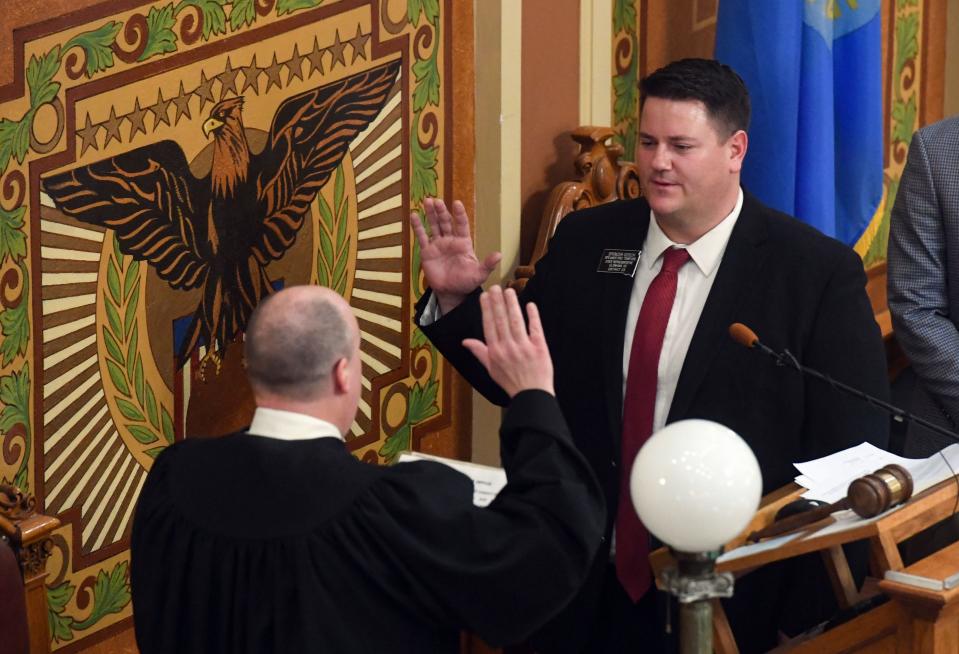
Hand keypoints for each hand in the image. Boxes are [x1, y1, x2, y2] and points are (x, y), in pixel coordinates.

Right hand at [411, 198, 501, 313]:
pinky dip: (417, 226)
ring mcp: (438, 244)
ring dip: (430, 214)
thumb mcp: (479, 274)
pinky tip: (413, 215)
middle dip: (441, 211)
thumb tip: (499, 255)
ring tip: (427, 201)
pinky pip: (421, 237)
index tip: (457, 203)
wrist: (451, 292)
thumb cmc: (466, 282)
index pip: (461, 225)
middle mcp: (450, 240)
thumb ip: (487, 264)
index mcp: (463, 243)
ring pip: (434, 225)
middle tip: (437, 200)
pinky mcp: (427, 251)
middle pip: (445, 222)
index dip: (459, 214)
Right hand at [462, 286, 553, 396]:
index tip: (485, 296)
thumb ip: (479, 352)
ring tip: (509, 291)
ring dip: (512, 305)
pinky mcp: (540, 348)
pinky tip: (530, 305)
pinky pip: (535, 329)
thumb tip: (465, 341)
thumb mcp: (491, 369)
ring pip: (516, 321)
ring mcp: (524, 347)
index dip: (486, 309)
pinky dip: (533, 316)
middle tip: (495, 287)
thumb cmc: (511, 382)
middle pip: (501, 320)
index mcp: (495, 352)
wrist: (532, 395)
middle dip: (497, 302)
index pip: (489, 326)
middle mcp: (508, 348)